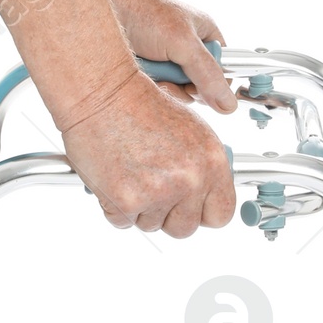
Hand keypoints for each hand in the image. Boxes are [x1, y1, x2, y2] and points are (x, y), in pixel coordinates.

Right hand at [60, 69, 238, 236]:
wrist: (101, 93)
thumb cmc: (139, 105)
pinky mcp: (127, 200)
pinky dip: (114, 206)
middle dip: (167, 214)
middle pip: (185, 228)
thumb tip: (205, 197)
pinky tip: (115, 176)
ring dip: (139, 208)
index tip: (189, 206)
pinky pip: (123, 222)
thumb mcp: (190, 129)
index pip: (222, 214)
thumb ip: (204, 167)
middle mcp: (191, 179)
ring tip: (131, 172)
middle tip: (151, 187)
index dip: (201, 212)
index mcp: (213, 161)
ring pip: (151, 226)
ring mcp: (160, 192)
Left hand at [104, 0, 238, 116]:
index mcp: (204, 34)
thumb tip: (229, 105)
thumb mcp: (183, 44)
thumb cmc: (143, 12)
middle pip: (197, 87)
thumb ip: (208, 74)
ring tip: (149, 73)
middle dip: (182, 88)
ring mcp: (165, 59)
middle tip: (169, 80)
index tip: (196, 86)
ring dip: (162, 87)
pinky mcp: (147, 69)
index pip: (223, 69)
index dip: (213, 84)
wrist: (102, 5)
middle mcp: (187, 48)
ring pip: (174, 91)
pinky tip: (138, 74)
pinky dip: (147, 85)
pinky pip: (154, 89)